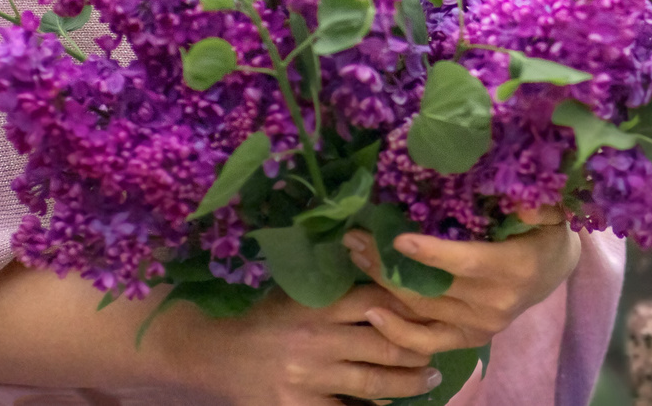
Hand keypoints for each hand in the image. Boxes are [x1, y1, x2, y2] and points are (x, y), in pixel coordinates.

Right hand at [153, 283, 444, 405]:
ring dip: (408, 382)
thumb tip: (380, 269)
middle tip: (438, 348)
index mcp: (318, 302)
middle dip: (417, 348)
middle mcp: (319, 338)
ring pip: (375, 382)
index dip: (411, 305)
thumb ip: (333, 285)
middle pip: (386, 343)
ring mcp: (310, 377)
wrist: (214, 353)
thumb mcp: (296, 291)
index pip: (378, 299)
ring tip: (428, 379)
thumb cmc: (260, 317)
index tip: (434, 307)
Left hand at [342, 208, 582, 356]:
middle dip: (389, 263)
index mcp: (514, 267)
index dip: (432, 254)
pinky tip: (371, 312)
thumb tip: (522, 204)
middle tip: (355, 237)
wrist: (552, 268)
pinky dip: (398, 332)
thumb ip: (538, 205)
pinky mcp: (470, 338)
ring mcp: (481, 325)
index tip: (397, 238)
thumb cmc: (543, 231)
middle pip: (434, 287)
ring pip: (423, 310)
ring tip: (355, 254)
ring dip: (384, 285)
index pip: (467, 263)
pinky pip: (428, 342)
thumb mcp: (550, 212)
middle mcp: (495, 303)